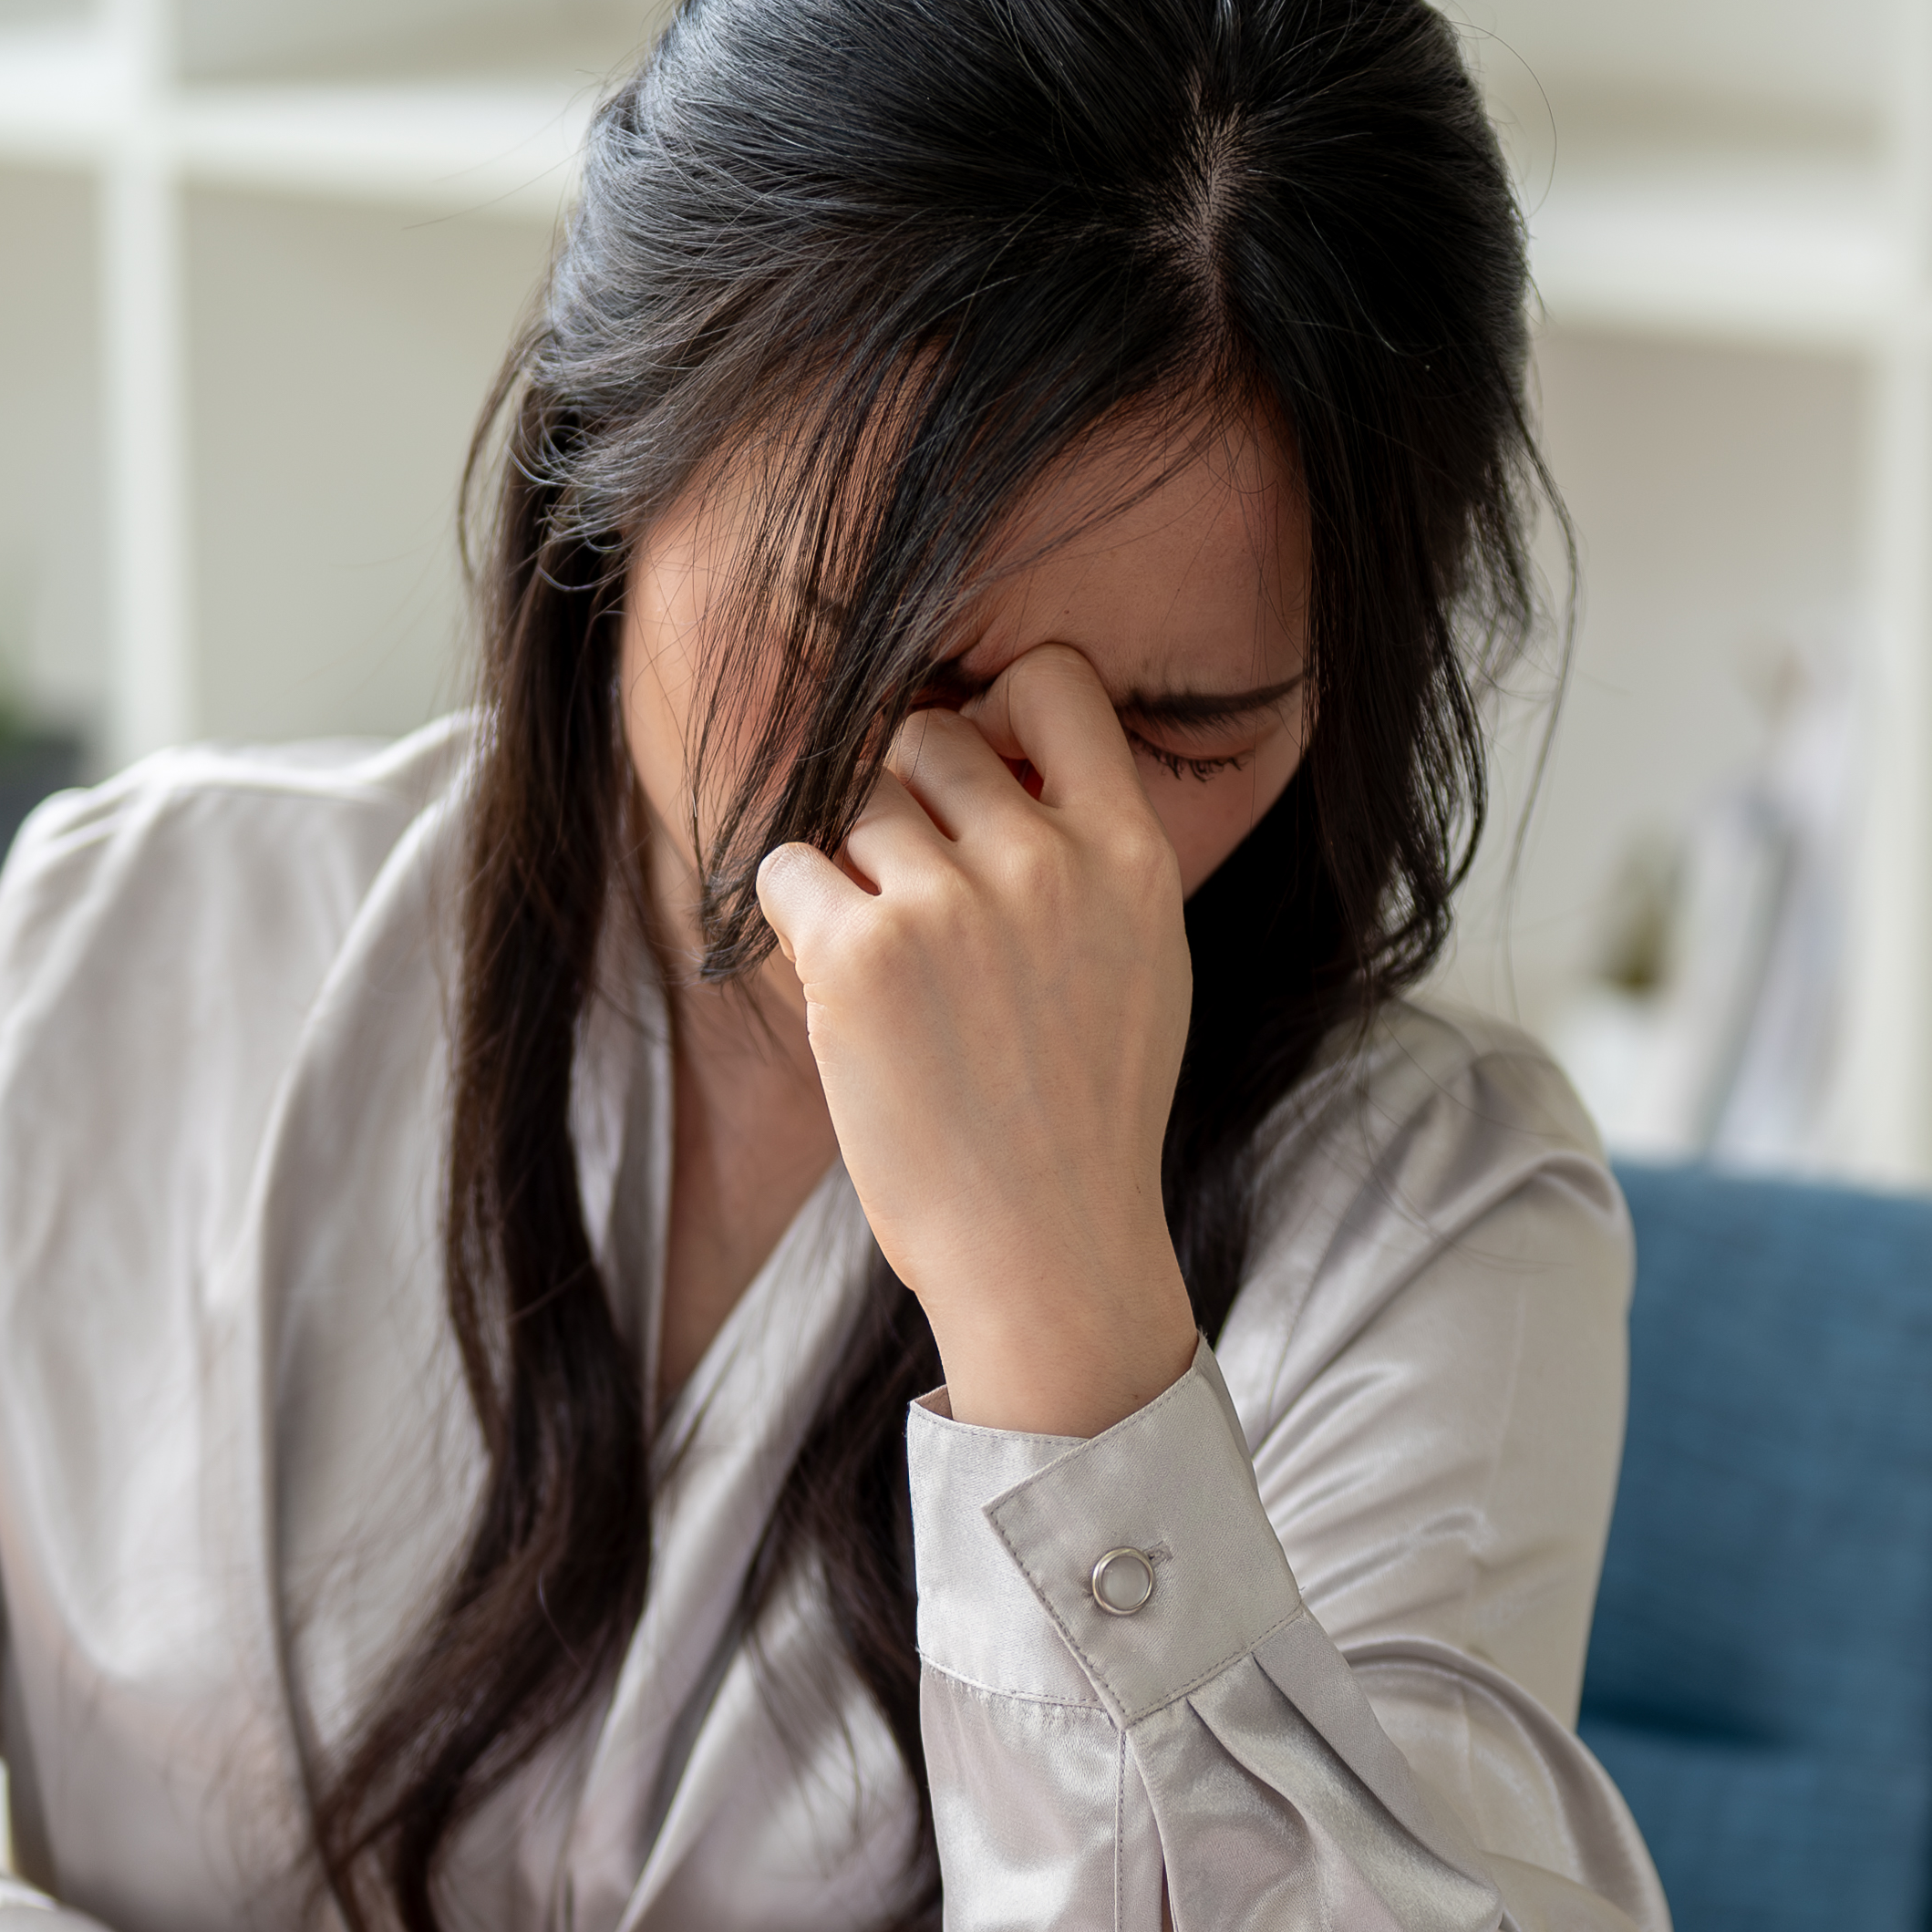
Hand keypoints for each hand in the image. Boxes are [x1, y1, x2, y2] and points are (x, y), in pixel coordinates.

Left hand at [749, 646, 1201, 1438]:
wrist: (1047, 1249)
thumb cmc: (1087, 1114)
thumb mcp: (1144, 960)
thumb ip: (1090, 855)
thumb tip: (1006, 759)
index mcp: (1129, 855)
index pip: (1054, 682)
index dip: (1000, 706)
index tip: (982, 767)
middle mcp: (1043, 861)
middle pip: (929, 736)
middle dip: (909, 798)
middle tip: (916, 893)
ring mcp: (946, 905)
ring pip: (856, 804)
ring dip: (854, 869)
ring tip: (893, 968)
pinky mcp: (856, 956)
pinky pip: (788, 867)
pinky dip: (795, 914)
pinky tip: (838, 981)